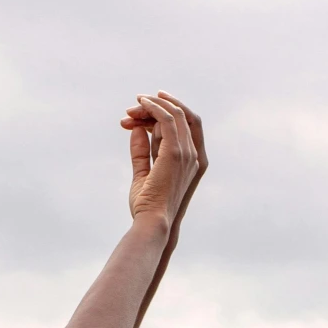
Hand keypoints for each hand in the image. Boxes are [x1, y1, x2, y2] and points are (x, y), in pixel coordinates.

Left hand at [122, 91, 205, 230]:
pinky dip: (154, 108)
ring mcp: (187, 153)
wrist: (152, 223)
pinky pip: (167, 120)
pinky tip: (141, 105)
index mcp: (190, 161)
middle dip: (157, 107)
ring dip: (153, 106)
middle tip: (135, 105)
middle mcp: (193, 155)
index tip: (145, 108)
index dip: (165, 114)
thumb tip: (136, 130)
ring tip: (135, 104)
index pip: (182, 127)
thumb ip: (141, 153)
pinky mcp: (175, 152)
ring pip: (174, 115)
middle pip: (180, 117)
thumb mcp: (143, 175)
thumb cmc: (148, 207)